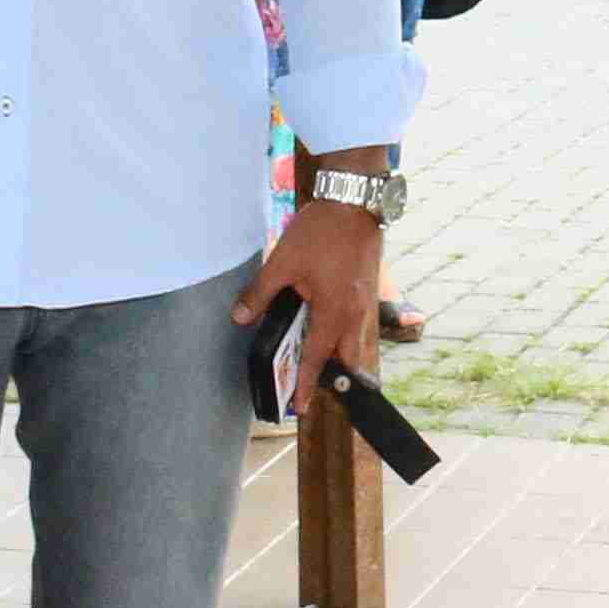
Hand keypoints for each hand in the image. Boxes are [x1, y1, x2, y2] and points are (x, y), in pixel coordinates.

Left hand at [241, 174, 387, 401]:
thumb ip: (260, 293)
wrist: (354, 200)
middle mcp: (356, 315)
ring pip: (357, 344)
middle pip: (347, 360)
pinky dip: (347, 337)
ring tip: (321, 364)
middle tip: (311, 387)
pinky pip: (360, 326)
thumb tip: (240, 318)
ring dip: (341, 357)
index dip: (307, 384)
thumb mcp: (282, 262)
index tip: (300, 406)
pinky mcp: (368, 292)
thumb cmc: (320, 231)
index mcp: (335, 313)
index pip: (317, 359)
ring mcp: (366, 304)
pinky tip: (329, 329)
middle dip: (332, 378)